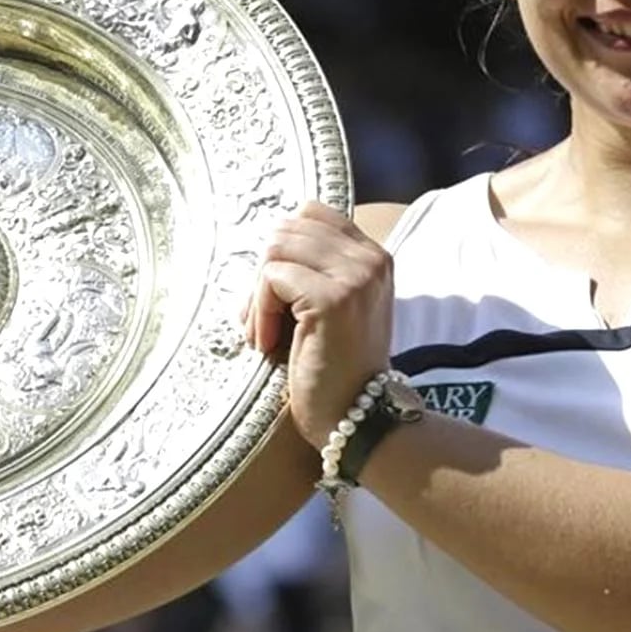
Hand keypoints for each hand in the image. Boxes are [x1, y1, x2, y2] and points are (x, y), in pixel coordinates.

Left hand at [245, 201, 394, 448]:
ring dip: (257, 294)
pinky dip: (257, 311)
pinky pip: (271, 277)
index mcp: (374, 256)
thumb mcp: (334, 307)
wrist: (358, 419)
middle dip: (263, 273)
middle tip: (261, 318)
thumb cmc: (335, 368)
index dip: (281, 248)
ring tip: (262, 331)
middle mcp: (371, 259)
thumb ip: (314, 269)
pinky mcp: (333, 299)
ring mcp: (356, 277)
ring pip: (275, 249)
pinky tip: (265, 342)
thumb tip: (267, 243)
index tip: (276, 292)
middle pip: (287, 229)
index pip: (311, 213)